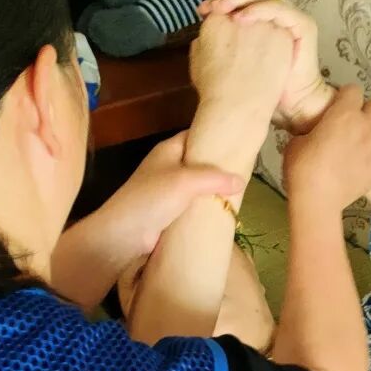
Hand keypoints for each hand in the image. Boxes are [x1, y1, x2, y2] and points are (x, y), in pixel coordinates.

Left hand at [90, 131, 244, 259]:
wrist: (125, 234)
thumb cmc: (152, 197)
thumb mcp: (187, 181)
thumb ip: (215, 178)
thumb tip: (240, 181)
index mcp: (168, 150)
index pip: (195, 135)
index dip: (214, 136)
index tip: (238, 142)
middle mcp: (168, 167)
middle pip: (199, 162)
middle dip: (219, 167)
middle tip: (246, 170)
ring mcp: (169, 190)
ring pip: (198, 186)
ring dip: (215, 191)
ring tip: (241, 192)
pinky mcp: (170, 212)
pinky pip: (194, 206)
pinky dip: (207, 208)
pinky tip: (225, 211)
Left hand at [198, 0, 332, 132]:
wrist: (289, 104)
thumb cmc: (260, 90)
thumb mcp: (233, 65)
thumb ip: (219, 48)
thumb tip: (198, 35)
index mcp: (261, 20)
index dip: (220, 0)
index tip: (202, 10)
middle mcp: (276, 15)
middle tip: (211, 8)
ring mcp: (290, 18)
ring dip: (241, 0)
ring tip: (223, 11)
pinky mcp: (302, 25)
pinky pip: (278, 8)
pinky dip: (258, 9)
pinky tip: (241, 19)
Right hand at [284, 85, 370, 211]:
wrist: (316, 200)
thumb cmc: (301, 168)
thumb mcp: (298, 140)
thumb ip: (312, 130)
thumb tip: (316, 131)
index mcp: (344, 114)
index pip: (354, 90)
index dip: (346, 96)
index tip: (340, 104)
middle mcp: (367, 126)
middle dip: (369, 109)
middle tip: (358, 120)